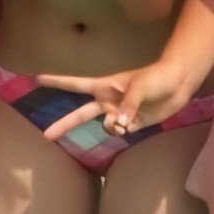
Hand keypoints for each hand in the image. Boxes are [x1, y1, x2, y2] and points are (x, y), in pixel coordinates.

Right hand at [37, 58, 194, 139]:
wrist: (177, 85)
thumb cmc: (154, 78)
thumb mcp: (138, 87)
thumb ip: (126, 106)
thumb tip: (118, 124)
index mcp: (103, 86)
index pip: (74, 84)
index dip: (56, 82)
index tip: (36, 79)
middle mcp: (106, 101)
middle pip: (79, 114)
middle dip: (63, 124)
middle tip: (46, 135)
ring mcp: (118, 114)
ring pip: (104, 127)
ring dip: (111, 126)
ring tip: (126, 119)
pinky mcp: (131, 124)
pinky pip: (120, 132)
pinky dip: (125, 129)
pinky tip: (134, 122)